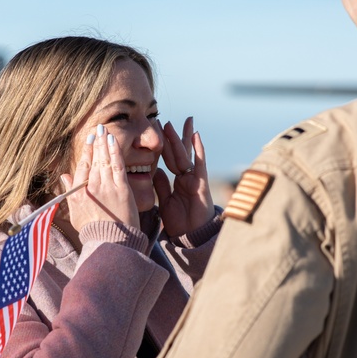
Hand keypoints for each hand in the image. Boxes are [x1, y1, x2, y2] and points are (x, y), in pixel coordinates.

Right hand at [60, 124, 138, 232]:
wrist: (111, 243)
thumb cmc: (93, 232)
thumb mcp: (75, 213)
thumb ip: (70, 193)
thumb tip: (64, 177)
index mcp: (79, 193)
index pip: (82, 166)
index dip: (86, 151)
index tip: (89, 139)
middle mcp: (91, 187)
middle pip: (94, 159)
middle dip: (96, 141)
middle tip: (98, 127)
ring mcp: (106, 187)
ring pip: (105, 160)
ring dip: (105, 143)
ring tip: (105, 130)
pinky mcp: (121, 189)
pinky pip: (117, 166)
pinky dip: (115, 152)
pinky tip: (114, 141)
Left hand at [153, 117, 213, 236]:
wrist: (190, 237)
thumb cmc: (179, 222)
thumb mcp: (165, 201)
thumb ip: (161, 185)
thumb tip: (155, 169)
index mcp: (177, 181)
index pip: (169, 160)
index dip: (163, 146)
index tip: (157, 133)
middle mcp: (186, 177)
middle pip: (179, 153)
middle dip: (173, 137)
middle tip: (166, 120)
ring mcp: (195, 179)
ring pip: (187, 155)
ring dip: (183, 138)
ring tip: (182, 122)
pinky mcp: (201, 183)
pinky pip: (200, 164)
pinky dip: (199, 149)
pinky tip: (197, 136)